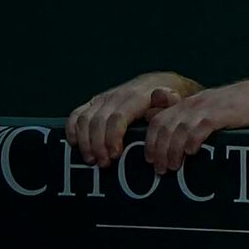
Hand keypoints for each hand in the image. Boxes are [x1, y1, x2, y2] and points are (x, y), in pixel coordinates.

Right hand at [65, 72, 199, 167]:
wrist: (160, 84)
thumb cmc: (169, 101)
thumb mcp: (175, 100)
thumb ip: (169, 101)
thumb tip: (161, 97)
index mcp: (134, 97)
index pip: (117, 118)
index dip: (112, 137)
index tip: (115, 155)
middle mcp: (115, 96)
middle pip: (98, 121)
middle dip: (98, 145)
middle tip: (103, 164)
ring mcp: (102, 99)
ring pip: (84, 119)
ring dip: (85, 141)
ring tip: (92, 160)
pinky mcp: (94, 102)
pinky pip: (76, 114)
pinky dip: (72, 129)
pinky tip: (75, 144)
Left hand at [138, 77, 248, 174]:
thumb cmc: (237, 108)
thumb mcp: (209, 112)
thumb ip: (190, 121)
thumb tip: (172, 137)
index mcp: (186, 105)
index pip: (158, 120)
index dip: (150, 141)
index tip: (150, 160)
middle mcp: (191, 105)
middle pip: (164, 127)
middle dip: (158, 150)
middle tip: (159, 169)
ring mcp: (206, 108)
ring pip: (179, 129)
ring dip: (173, 150)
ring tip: (172, 167)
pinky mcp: (222, 114)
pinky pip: (201, 127)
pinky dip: (193, 140)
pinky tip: (191, 152)